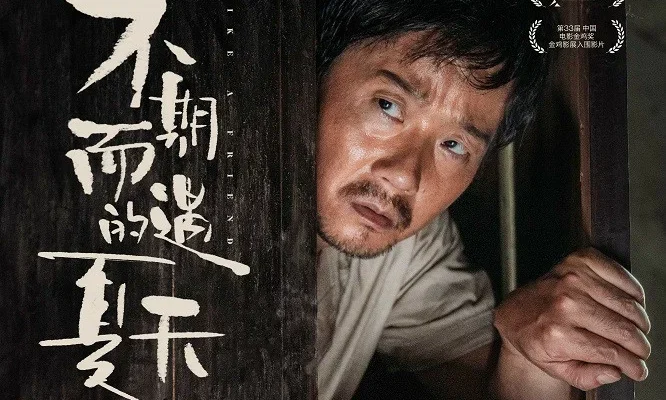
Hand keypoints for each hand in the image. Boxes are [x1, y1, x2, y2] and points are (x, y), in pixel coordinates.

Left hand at [493, 247, 650, 390]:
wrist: (515, 311)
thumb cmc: (535, 339)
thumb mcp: (554, 368)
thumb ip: (585, 377)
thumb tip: (615, 372)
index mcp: (557, 334)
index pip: (612, 352)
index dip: (633, 365)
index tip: (639, 370)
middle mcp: (565, 304)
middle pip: (624, 330)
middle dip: (640, 347)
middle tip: (641, 352)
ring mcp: (573, 279)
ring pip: (628, 305)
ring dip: (639, 322)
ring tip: (634, 330)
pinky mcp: (579, 261)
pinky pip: (622, 276)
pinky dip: (633, 292)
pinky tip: (629, 304)